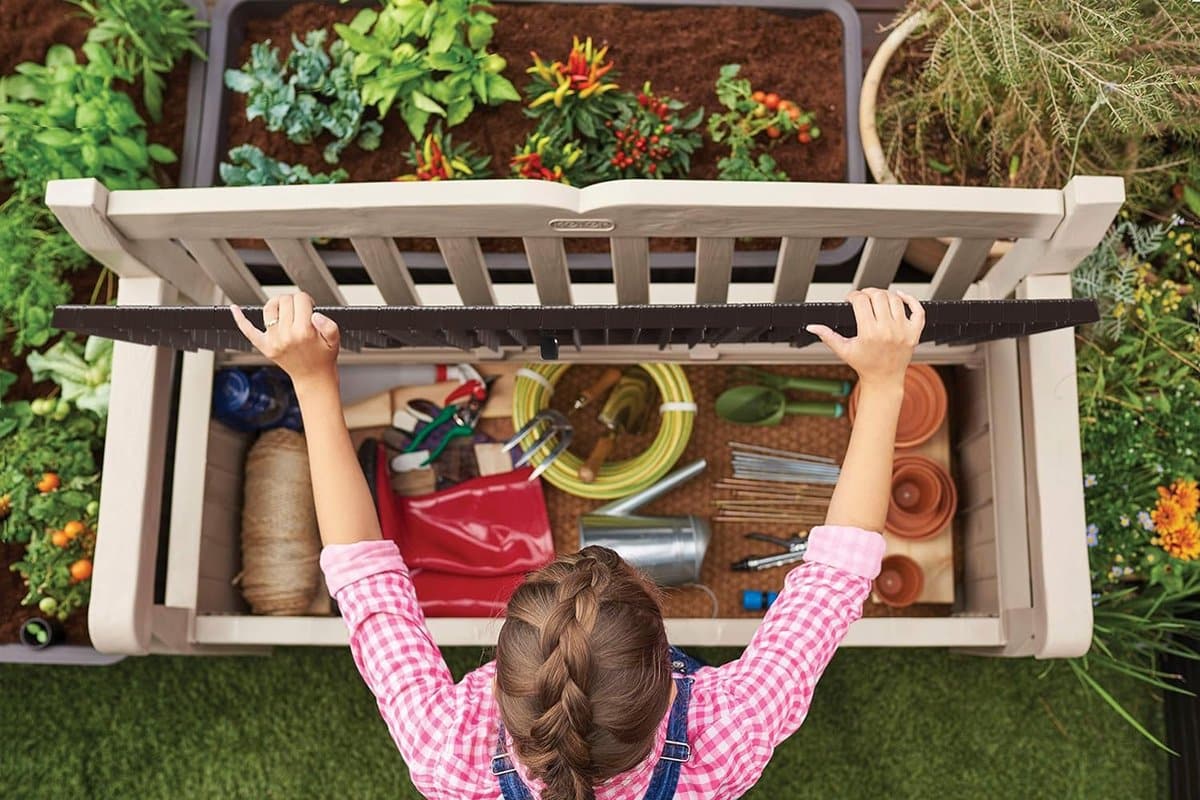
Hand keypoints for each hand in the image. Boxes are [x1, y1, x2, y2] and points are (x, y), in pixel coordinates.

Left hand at [230, 292, 340, 388]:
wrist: (313, 377)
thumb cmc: (323, 358)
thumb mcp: (335, 340)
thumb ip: (329, 324)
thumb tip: (315, 314)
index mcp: (304, 331)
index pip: (301, 299)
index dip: (308, 300)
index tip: (310, 307)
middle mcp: (286, 335)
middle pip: (285, 301)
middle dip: (294, 301)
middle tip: (301, 312)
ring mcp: (273, 340)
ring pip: (269, 308)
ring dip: (277, 304)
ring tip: (285, 311)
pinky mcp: (264, 346)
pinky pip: (248, 330)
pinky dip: (240, 318)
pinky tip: (235, 309)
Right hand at [806, 288, 924, 388]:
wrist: (884, 379)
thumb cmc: (864, 365)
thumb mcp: (843, 350)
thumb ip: (827, 336)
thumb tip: (812, 326)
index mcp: (869, 333)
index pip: (861, 301)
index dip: (853, 296)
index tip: (850, 299)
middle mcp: (888, 330)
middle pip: (878, 296)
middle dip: (868, 292)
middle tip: (863, 297)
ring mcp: (903, 330)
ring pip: (895, 299)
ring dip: (884, 294)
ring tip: (877, 299)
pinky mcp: (914, 332)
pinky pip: (917, 309)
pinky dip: (910, 299)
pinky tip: (900, 296)